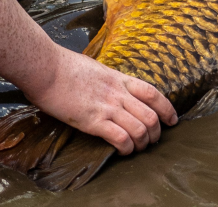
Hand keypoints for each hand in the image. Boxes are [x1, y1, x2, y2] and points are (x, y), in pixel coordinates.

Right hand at [23, 46, 177, 154]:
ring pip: (141, 129)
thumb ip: (106, 79)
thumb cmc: (63, 66)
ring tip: (136, 148)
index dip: (166, 109)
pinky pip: (121, 138)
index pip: (152, 93)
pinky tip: (122, 151)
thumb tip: (107, 85)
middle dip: (156, 133)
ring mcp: (107, 107)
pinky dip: (127, 148)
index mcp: (118, 78)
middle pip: (151, 116)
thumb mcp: (93, 67)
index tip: (171, 120)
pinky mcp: (94, 121)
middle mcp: (118, 93)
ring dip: (143, 143)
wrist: (46, 68)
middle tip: (151, 141)